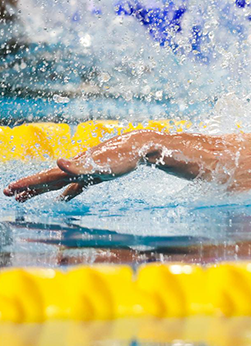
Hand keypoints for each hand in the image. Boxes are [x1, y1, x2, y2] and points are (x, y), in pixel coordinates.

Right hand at [4, 131, 152, 201]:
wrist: (142, 146)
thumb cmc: (123, 156)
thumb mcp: (102, 164)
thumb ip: (79, 167)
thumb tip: (57, 163)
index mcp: (75, 167)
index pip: (46, 178)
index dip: (28, 184)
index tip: (9, 190)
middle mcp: (77, 167)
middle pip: (48, 180)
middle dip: (29, 187)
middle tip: (9, 193)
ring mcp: (86, 170)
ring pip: (59, 183)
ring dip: (43, 190)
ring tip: (26, 197)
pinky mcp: (98, 173)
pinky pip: (78, 185)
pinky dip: (69, 192)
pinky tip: (63, 198)